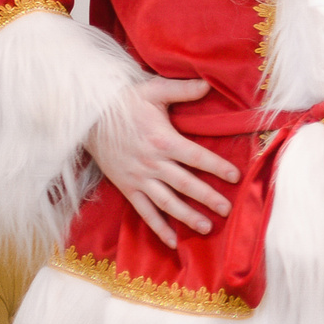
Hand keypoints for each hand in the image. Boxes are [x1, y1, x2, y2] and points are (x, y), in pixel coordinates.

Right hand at [87, 78, 238, 245]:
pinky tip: (171, 241)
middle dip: (208, 197)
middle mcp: (152, 163)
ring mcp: (139, 178)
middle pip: (185, 184)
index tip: (235, 176)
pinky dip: (157, 227)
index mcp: (163, 140)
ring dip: (187, 217)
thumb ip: (182, 89)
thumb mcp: (153, 90)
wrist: (87, 118)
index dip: (217, 167)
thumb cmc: (124, 102)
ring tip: (207, 228)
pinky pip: (144, 211)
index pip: (196, 157)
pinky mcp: (127, 187)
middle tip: (227, 209)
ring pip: (166, 202)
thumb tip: (208, 82)